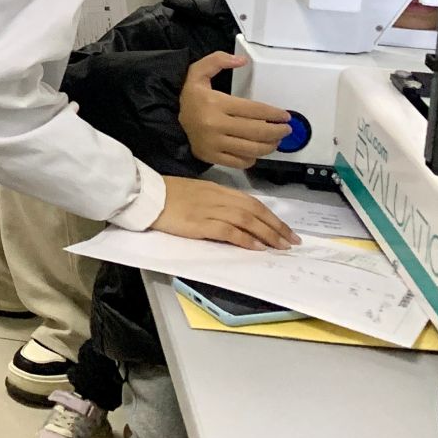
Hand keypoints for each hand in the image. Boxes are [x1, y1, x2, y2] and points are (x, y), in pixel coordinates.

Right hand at [151, 175, 297, 250]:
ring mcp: (209, 211)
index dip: (272, 217)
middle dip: (276, 227)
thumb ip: (216, 201)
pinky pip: (227, 231)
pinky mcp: (199, 224)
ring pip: (246, 220)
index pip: (252, 202)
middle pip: (254, 211)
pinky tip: (256, 247)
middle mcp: (217, 198)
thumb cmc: (167, 193)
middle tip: (292, 242)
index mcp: (217, 190)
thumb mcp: (196, 192)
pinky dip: (244, 238)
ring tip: (280, 247)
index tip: (286, 230)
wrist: (145, 195)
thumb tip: (237, 216)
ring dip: (267, 234)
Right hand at [179, 52, 292, 169]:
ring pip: (251, 149)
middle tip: (286, 129)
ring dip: (269, 146)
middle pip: (257, 131)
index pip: (254, 110)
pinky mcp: (211, 157)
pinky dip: (252, 158)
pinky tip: (255, 151)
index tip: (285, 116)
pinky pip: (240, 162)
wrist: (169, 119)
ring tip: (275, 141)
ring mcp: (213, 144)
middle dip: (277, 131)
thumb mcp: (198, 72)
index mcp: (215, 103)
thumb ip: (218, 60)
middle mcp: (215, 125)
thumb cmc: (190, 96)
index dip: (274, 113)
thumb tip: (242, 60)